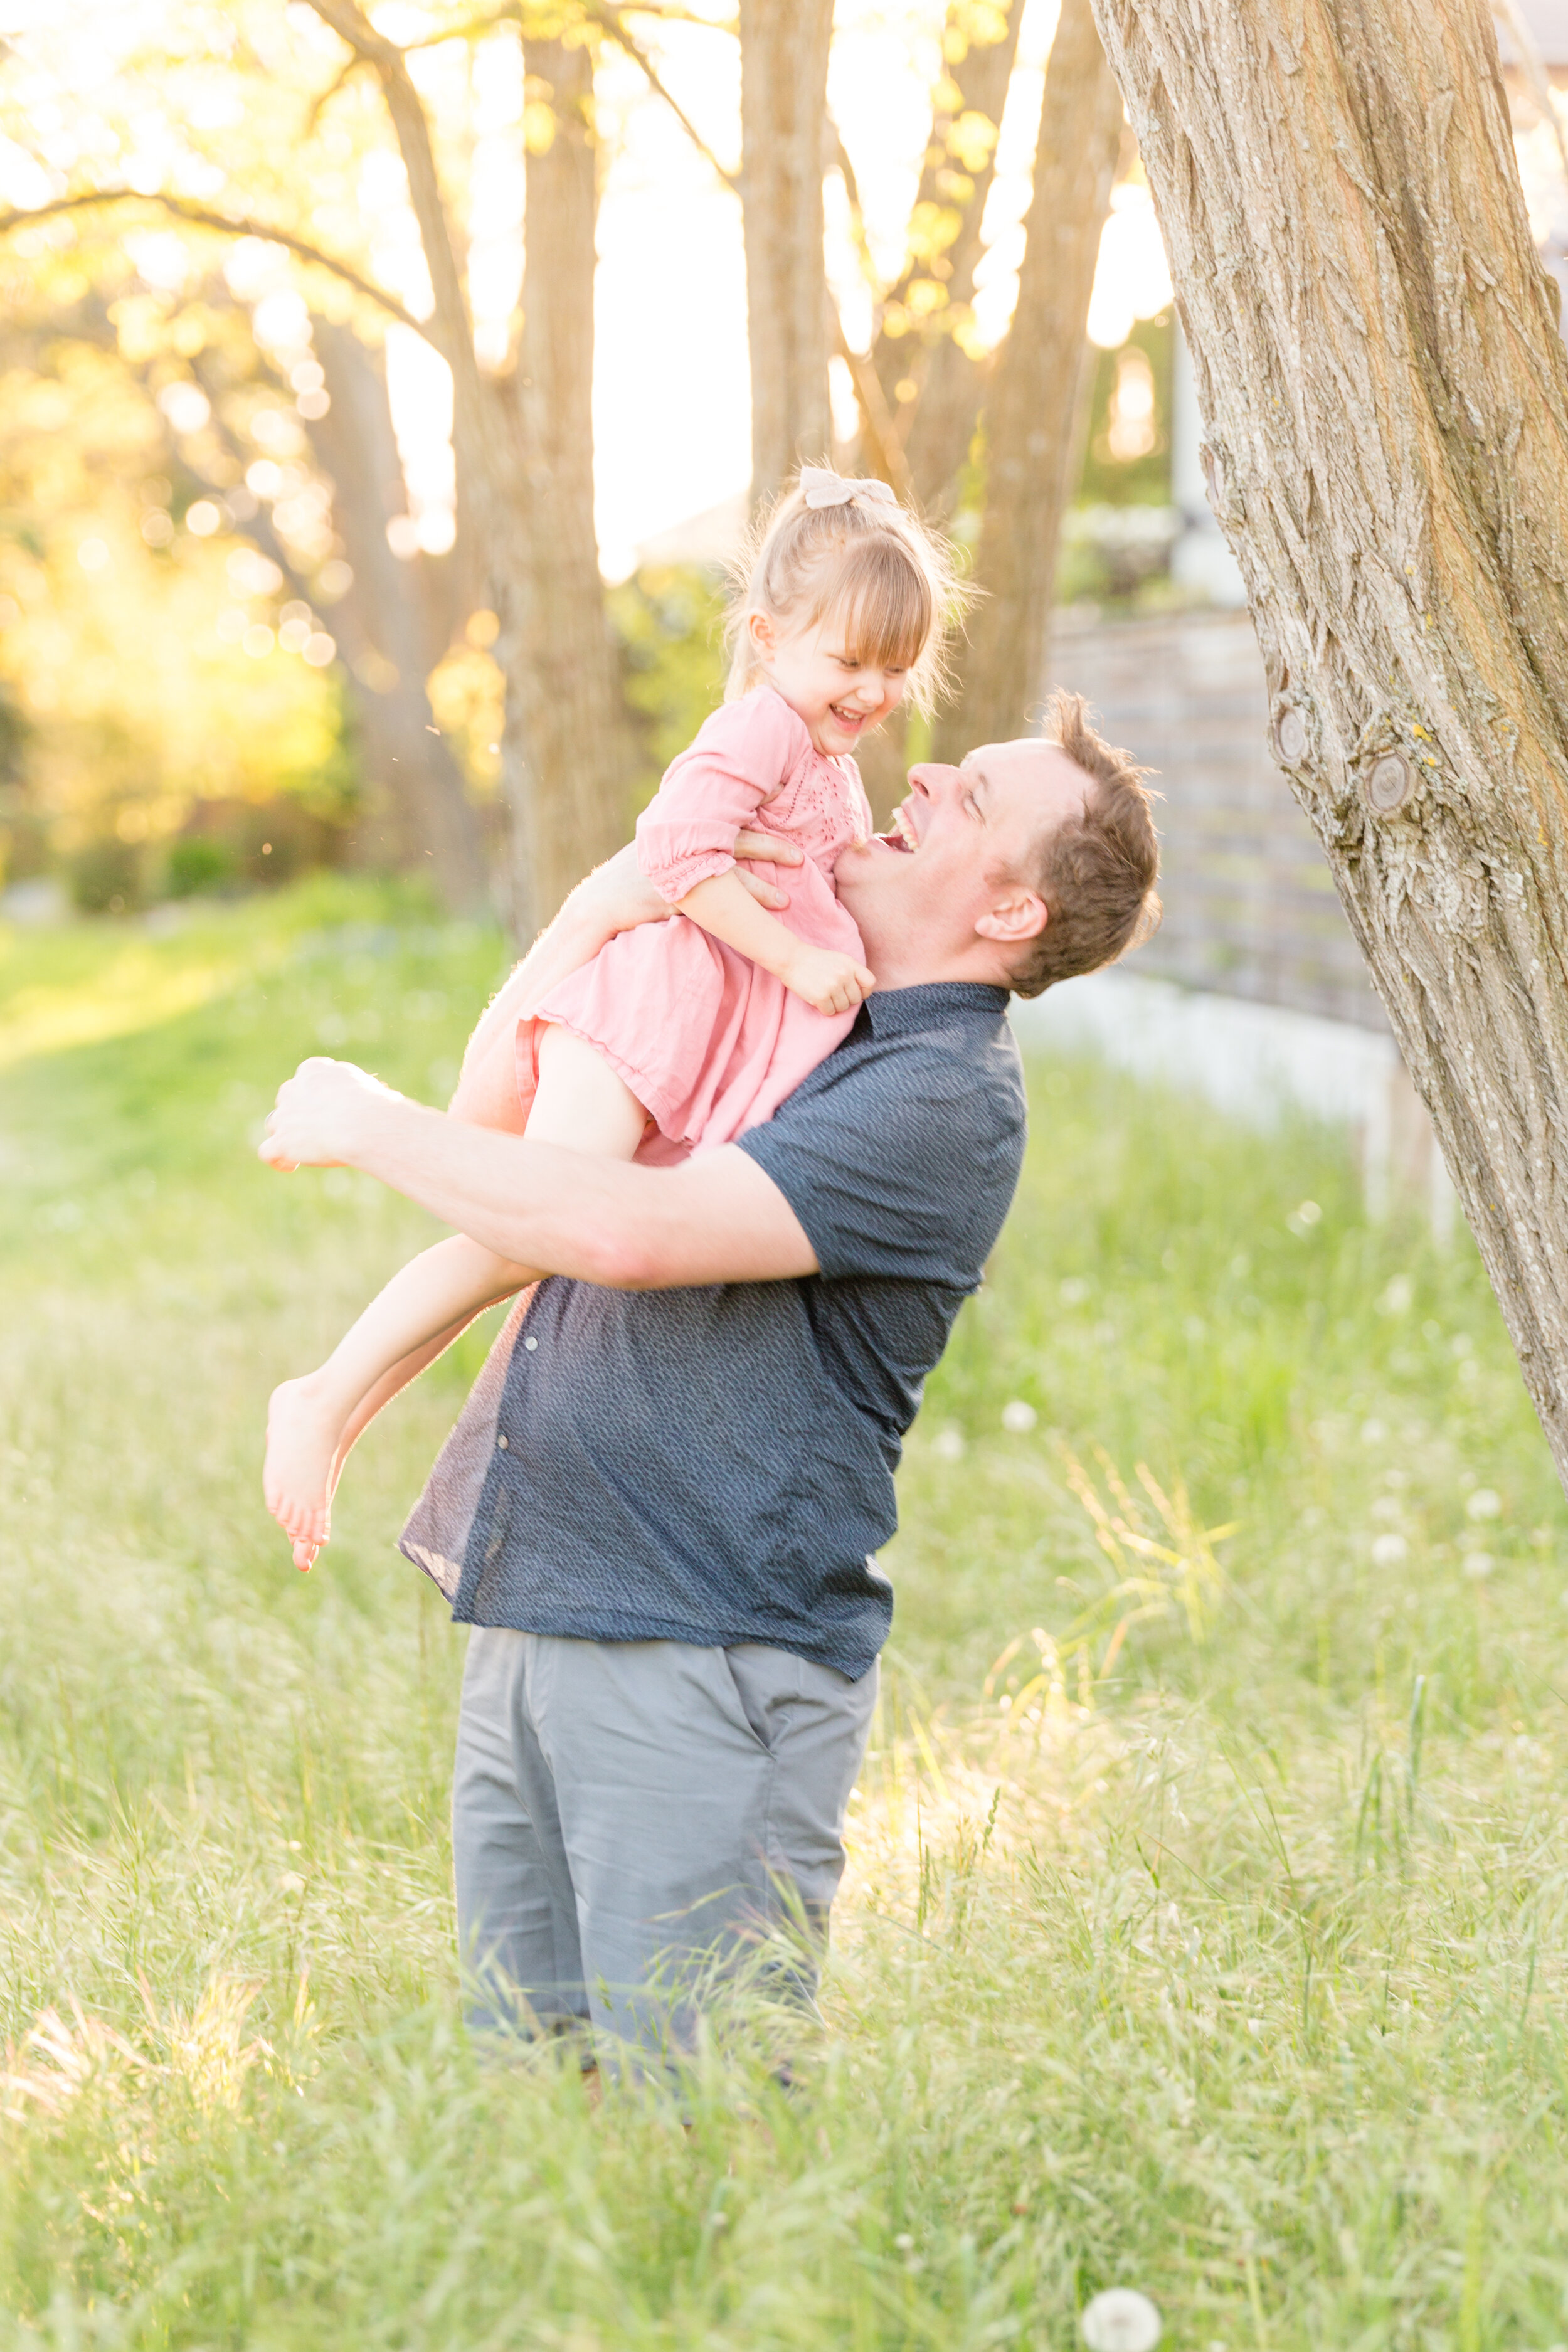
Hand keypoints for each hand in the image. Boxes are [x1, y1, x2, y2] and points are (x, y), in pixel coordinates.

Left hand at [258, 1058, 399, 1170]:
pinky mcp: (282, 1142)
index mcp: (313, 1070)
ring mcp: (284, 1116)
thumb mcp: (367, 1088)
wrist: (363, 1123)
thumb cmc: (375, 1106)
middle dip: (297, 1113)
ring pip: (275, 1125)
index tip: (325, 1105)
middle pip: (286, 1099)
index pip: (305, 1078)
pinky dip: (277, 1159)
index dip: (313, 1094)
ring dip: (286, 1136)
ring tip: (301, 1151)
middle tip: (316, 1129)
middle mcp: (293, 1088)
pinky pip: (267, 1152)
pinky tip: (290, 1165)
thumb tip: (370, 1098)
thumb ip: (357, 1091)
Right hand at [562, 830, 803, 942]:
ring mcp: (679, 871)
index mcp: (685, 828)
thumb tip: (719, 835)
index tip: (783, 804)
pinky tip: (754, 924)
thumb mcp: (663, 850)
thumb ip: (691, 841)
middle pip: (738, 840)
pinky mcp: (674, 898)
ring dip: (759, 891)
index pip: (730, 814)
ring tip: (785, 900)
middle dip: (771, 848)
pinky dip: (735, 912)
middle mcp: (685, 844)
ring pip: (730, 877)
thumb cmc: (636, 880)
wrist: (601, 904)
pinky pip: (713, 904)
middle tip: (799, 858)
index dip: (759, 812)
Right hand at [780, 943, 876, 1017]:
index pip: (870, 983)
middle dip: (845, 999)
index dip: (864, 991)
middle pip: (855, 999)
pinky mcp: (821, 997)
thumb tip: (861, 992)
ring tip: (824, 995)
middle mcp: (844, 974)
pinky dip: (824, 1009)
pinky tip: (817, 999)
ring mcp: (833, 986)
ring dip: (834, 1005)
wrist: (791, 959)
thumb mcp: (838, 959)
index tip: (854, 992)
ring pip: (843, 1008)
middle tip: (833, 993)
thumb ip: (852, 972)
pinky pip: (830, 1012)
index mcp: (850, 964)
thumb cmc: (815, 961)